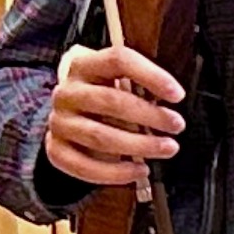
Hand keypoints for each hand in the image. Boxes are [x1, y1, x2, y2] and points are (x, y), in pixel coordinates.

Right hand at [44, 41, 183, 187]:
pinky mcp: (56, 149)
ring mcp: (59, 121)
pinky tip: (139, 171)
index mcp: (85, 65)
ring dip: (139, 146)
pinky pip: (83, 165)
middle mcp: (67, 92)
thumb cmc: (108, 98)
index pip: (118, 60)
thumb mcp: (121, 82)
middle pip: (110, 101)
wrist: (72, 117)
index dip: (151, 76)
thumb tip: (173, 100)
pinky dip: (115, 172)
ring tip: (167, 149)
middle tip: (177, 125)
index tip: (178, 95)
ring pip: (99, 136)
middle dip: (150, 115)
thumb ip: (142, 85)